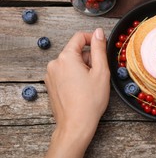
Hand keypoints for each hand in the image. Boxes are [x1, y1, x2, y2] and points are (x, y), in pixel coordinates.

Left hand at [42, 28, 109, 157]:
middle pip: (75, 51)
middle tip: (99, 73)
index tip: (102, 46)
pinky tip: (82, 89)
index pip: (79, 37)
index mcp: (66, 57)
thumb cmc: (90, 101)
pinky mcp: (50, 85)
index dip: (93, 39)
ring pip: (71, 62)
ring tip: (91, 83)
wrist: (76, 124)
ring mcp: (50, 75)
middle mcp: (54, 64)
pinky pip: (65, 72)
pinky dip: (75, 75)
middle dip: (89, 58)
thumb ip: (99, 48)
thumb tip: (99, 32)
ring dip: (82, 67)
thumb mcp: (101, 71)